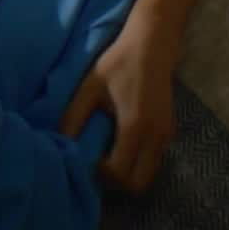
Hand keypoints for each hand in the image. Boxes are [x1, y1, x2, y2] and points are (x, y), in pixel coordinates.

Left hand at [59, 33, 176, 191]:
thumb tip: (59, 144)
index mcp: (135, 125)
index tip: (89, 159)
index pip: (120, 172)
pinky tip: (122, 146)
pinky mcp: (169, 131)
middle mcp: (155, 136)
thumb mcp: (90, 87)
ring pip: (149, 175)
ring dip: (129, 174)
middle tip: (98, 166)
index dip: (102, 175)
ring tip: (109, 156)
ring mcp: (166, 135)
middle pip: (139, 184)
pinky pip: (154, 161)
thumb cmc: (118, 63)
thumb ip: (73, 117)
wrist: (152, 45)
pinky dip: (138, 163)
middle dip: (117, 183)